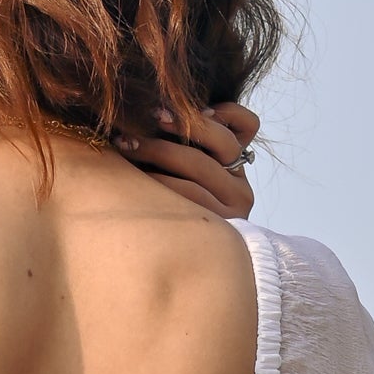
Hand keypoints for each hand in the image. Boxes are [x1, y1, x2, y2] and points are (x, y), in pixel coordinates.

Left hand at [116, 100, 258, 219]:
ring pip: (199, 165)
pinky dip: (160, 181)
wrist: (181, 265)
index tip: (192, 107)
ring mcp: (234, 209)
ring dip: (157, 150)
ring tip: (125, 144)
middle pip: (219, 142)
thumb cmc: (164, 209)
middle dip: (178, 124)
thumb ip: (182, 144)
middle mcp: (241, 188)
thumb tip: (155, 110)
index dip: (223, 111)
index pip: (248, 125)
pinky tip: (138, 176)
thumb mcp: (179, 172)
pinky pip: (189, 196)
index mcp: (237, 167)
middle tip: (142, 117)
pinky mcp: (221, 228)